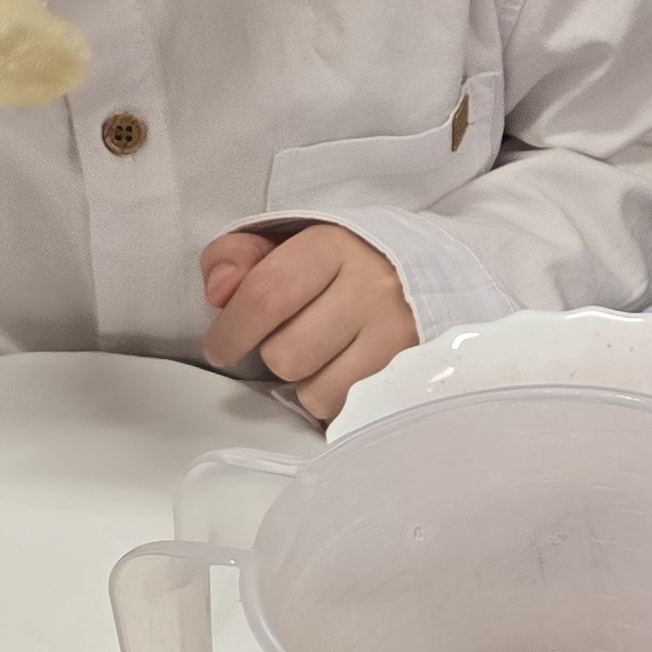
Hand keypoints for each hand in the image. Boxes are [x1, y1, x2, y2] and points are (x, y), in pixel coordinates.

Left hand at [201, 224, 416, 418]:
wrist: (433, 268)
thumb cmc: (343, 261)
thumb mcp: (288, 243)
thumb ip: (237, 256)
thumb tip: (218, 294)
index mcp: (333, 247)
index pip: (266, 295)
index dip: (231, 330)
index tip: (219, 348)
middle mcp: (371, 288)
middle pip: (286, 354)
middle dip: (272, 355)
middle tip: (286, 340)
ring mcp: (396, 334)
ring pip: (315, 391)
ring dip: (305, 381)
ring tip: (321, 354)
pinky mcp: (411, 371)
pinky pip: (345, 409)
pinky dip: (333, 397)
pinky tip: (343, 370)